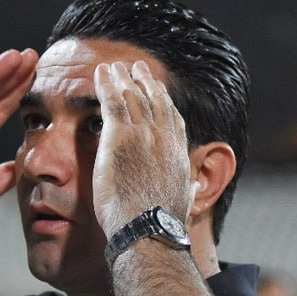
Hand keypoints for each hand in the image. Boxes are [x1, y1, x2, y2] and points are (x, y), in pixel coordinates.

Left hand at [91, 60, 193, 235]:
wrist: (147, 229)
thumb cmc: (160, 225)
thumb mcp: (183, 203)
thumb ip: (189, 191)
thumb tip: (197, 190)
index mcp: (178, 154)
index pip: (173, 120)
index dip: (164, 102)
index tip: (158, 91)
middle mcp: (164, 139)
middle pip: (155, 101)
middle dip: (145, 82)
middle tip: (137, 68)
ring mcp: (143, 135)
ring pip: (133, 96)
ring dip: (123, 78)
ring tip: (114, 67)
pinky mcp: (120, 136)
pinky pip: (112, 100)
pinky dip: (106, 83)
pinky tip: (99, 72)